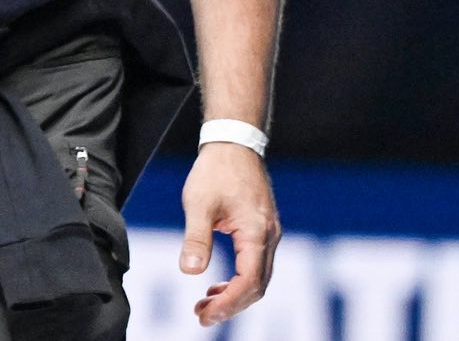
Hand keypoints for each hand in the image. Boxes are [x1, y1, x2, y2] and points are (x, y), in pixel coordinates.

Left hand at [180, 142, 280, 325]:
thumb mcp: (198, 203)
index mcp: (257, 232)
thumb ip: (196, 238)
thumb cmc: (215, 170)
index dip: (228, 303)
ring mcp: (269, 234)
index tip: (204, 314)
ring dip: (235, 295)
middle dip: (231, 306)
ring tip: (204, 304)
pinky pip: (256, 265)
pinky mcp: (263, 230)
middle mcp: (270, 237)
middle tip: (201, 316)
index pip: (249, 282)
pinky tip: (217, 285)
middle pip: (258, 286)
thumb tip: (189, 271)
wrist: (234, 143)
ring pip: (259, 278)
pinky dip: (239, 280)